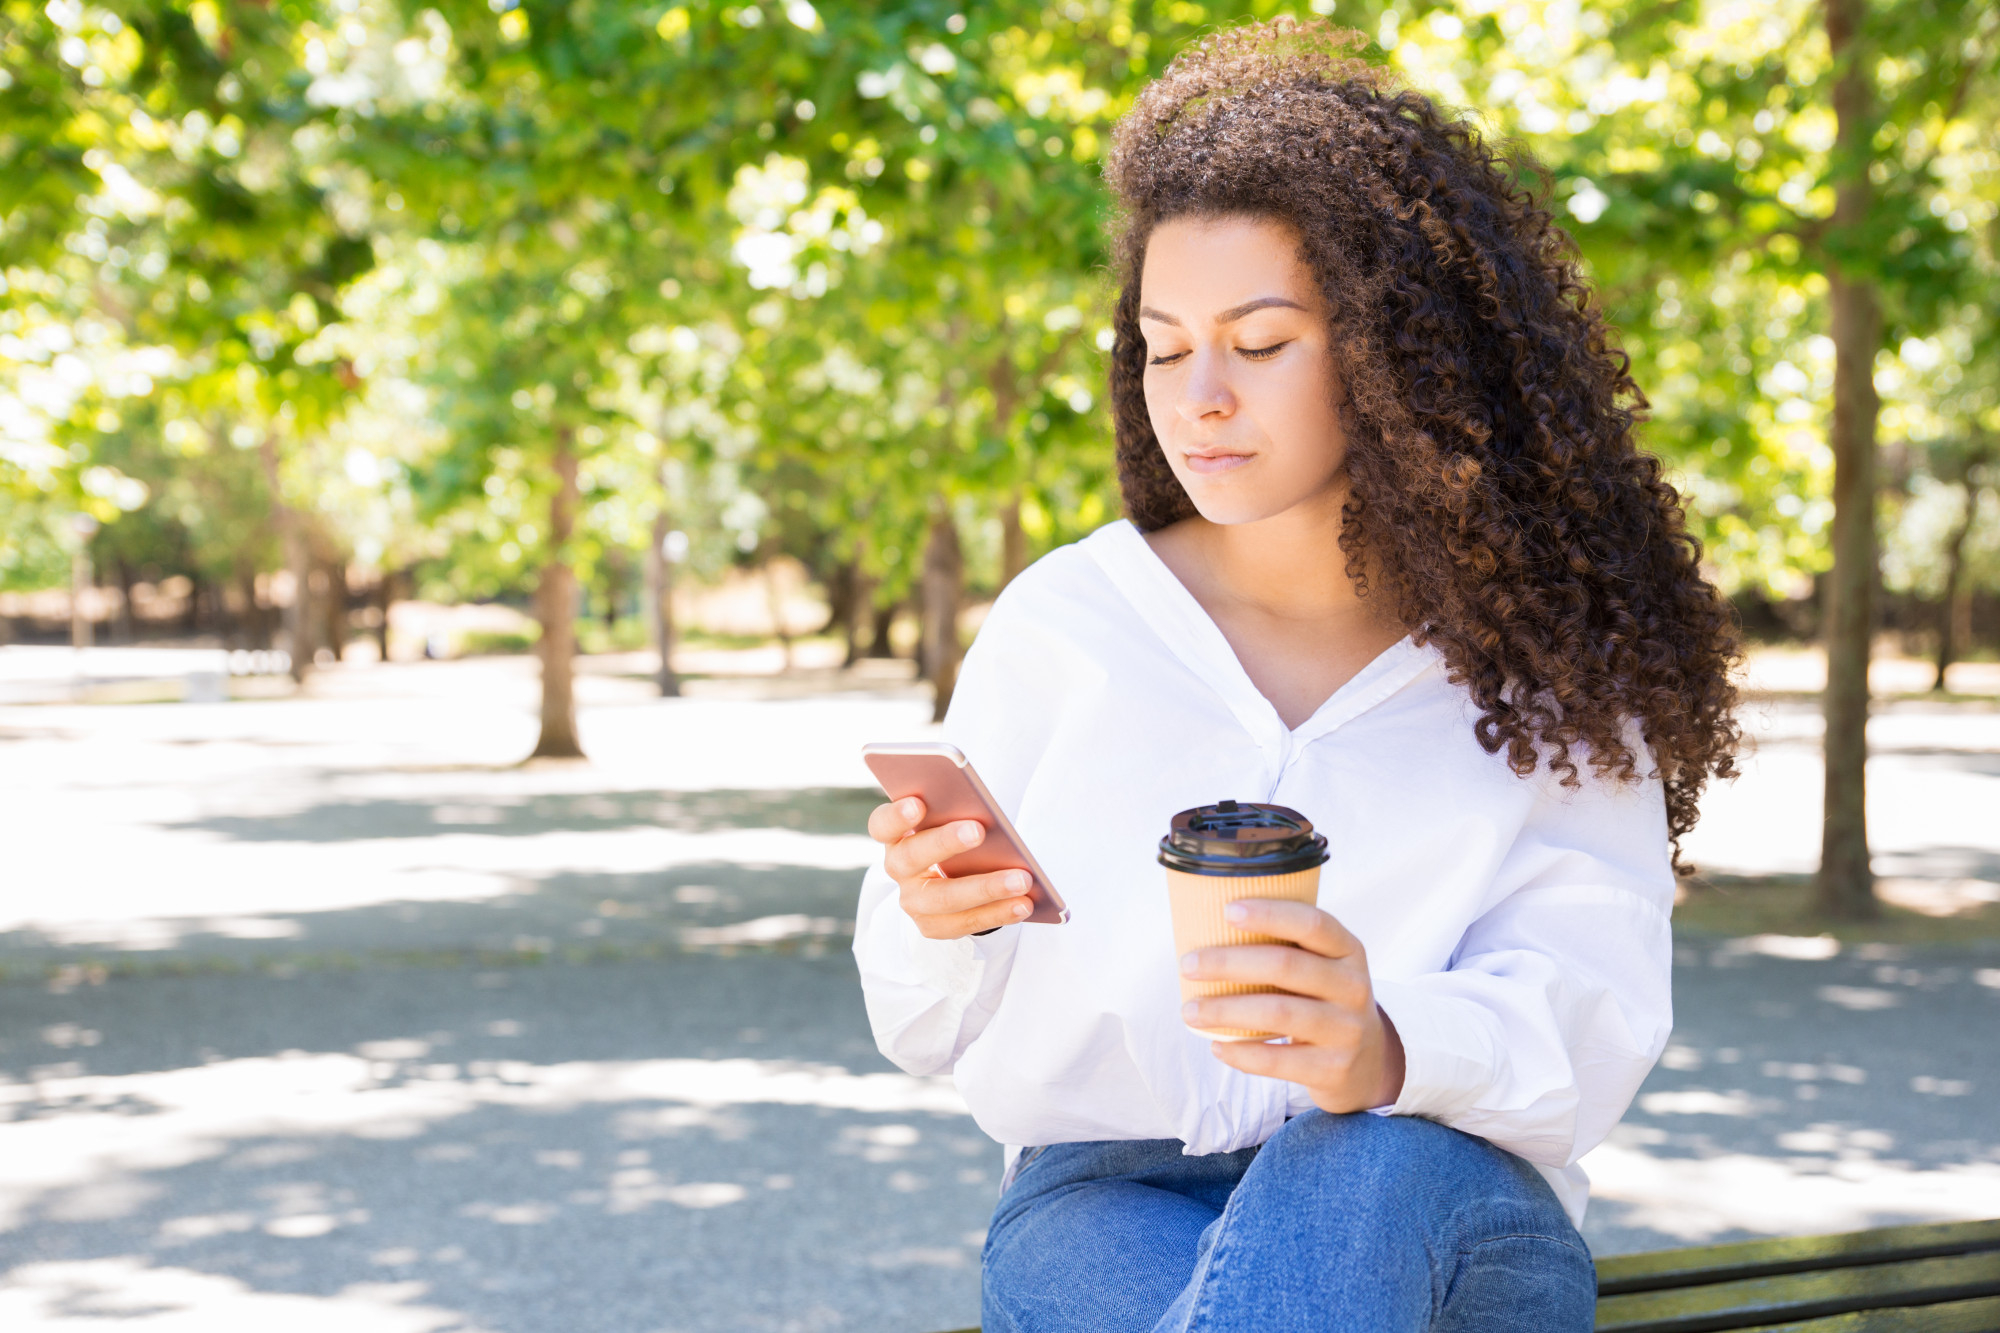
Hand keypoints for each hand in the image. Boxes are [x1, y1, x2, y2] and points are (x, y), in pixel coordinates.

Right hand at [866, 797, 1035, 939]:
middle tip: (978, 830)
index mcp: (896, 836)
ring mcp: (912, 901)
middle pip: (912, 857)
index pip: (883, 824)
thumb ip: (956, 813)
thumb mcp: (949, 822)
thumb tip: (985, 814)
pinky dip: (998, 912)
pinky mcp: (933, 926)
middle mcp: (898, 868)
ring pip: (944, 898)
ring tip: (1022, 879)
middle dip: (945, 843)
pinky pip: (966, 922)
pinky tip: (1024, 903)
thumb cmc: (953, 839)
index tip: (918, 803)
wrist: (951, 880)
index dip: (897, 815)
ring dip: (986, 888)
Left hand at [1178, 899, 1406, 1112]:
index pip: (1313, 924)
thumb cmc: (1324, 1001)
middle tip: (1187, 965)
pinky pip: (1279, 1060)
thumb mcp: (1324, 968)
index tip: (1227, 910)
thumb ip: (1287, 946)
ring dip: (1225, 1011)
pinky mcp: (1334, 1069)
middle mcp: (1354, 987)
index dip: (1271, 914)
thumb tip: (1207, 925)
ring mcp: (1347, 1030)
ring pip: (1278, 1013)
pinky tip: (1216, 1046)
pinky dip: (1241, 1053)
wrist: (1369, 1064)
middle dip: (1229, 962)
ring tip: (1190, 1011)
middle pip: (1286, 966)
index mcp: (1349, 951)